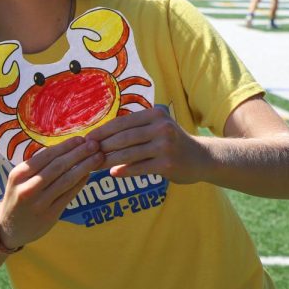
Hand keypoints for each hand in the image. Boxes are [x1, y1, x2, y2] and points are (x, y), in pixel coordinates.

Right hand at [0, 136, 103, 248]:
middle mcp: (28, 187)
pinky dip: (80, 183)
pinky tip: (89, 174)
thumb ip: (37, 166)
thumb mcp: (19, 179)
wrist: (8, 227)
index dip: (66, 146)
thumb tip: (66, 149)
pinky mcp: (50, 215)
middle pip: (58, 166)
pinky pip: (69, 195)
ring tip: (97, 157)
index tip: (80, 139)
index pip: (46, 156)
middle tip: (94, 144)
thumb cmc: (17, 197)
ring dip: (84, 167)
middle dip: (79, 153)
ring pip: (66, 180)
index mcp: (19, 174)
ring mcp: (39, 202)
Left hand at [87, 106, 206, 182]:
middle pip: (123, 138)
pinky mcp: (167, 164)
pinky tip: (112, 173)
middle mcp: (161, 127)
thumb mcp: (157, 127)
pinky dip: (124, 171)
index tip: (87, 139)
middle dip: (102, 147)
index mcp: (155, 115)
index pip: (122, 122)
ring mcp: (165, 146)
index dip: (102, 131)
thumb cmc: (171, 142)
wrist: (201, 158)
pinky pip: (139, 168)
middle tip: (86, 154)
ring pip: (128, 153)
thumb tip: (101, 135)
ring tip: (94, 165)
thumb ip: (135, 128)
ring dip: (108, 160)